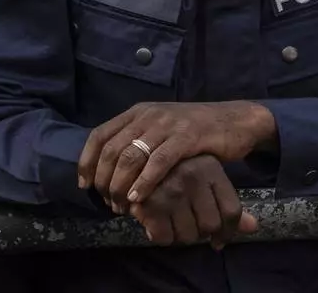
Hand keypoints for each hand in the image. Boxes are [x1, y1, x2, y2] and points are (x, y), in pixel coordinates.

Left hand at [77, 101, 275, 212]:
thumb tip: (110, 169)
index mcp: (138, 112)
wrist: (232, 121)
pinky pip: (159, 161)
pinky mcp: (187, 137)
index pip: (100, 134)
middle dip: (104, 179)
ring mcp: (167, 124)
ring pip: (132, 155)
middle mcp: (148, 115)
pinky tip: (138, 197)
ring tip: (121, 205)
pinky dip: (145, 181)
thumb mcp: (159, 129)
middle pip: (112, 149)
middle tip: (107, 202)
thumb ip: (137, 141)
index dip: (87, 160)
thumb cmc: (193, 130)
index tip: (84, 185)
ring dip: (121, 184)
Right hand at [130, 155, 258, 248]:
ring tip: (169, 220)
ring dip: (179, 235)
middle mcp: (193, 175)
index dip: (227, 232)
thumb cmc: (173, 170)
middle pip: (210, 226)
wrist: (131, 155)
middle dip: (198, 232)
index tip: (217, 240)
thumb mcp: (204, 178)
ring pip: (188, 235)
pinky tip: (154, 223)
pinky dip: (159, 236)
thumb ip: (227, 205)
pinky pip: (164, 238)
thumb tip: (253, 227)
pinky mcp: (148, 201)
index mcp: (210, 167)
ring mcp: (171, 187)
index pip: (231, 211)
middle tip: (185, 222)